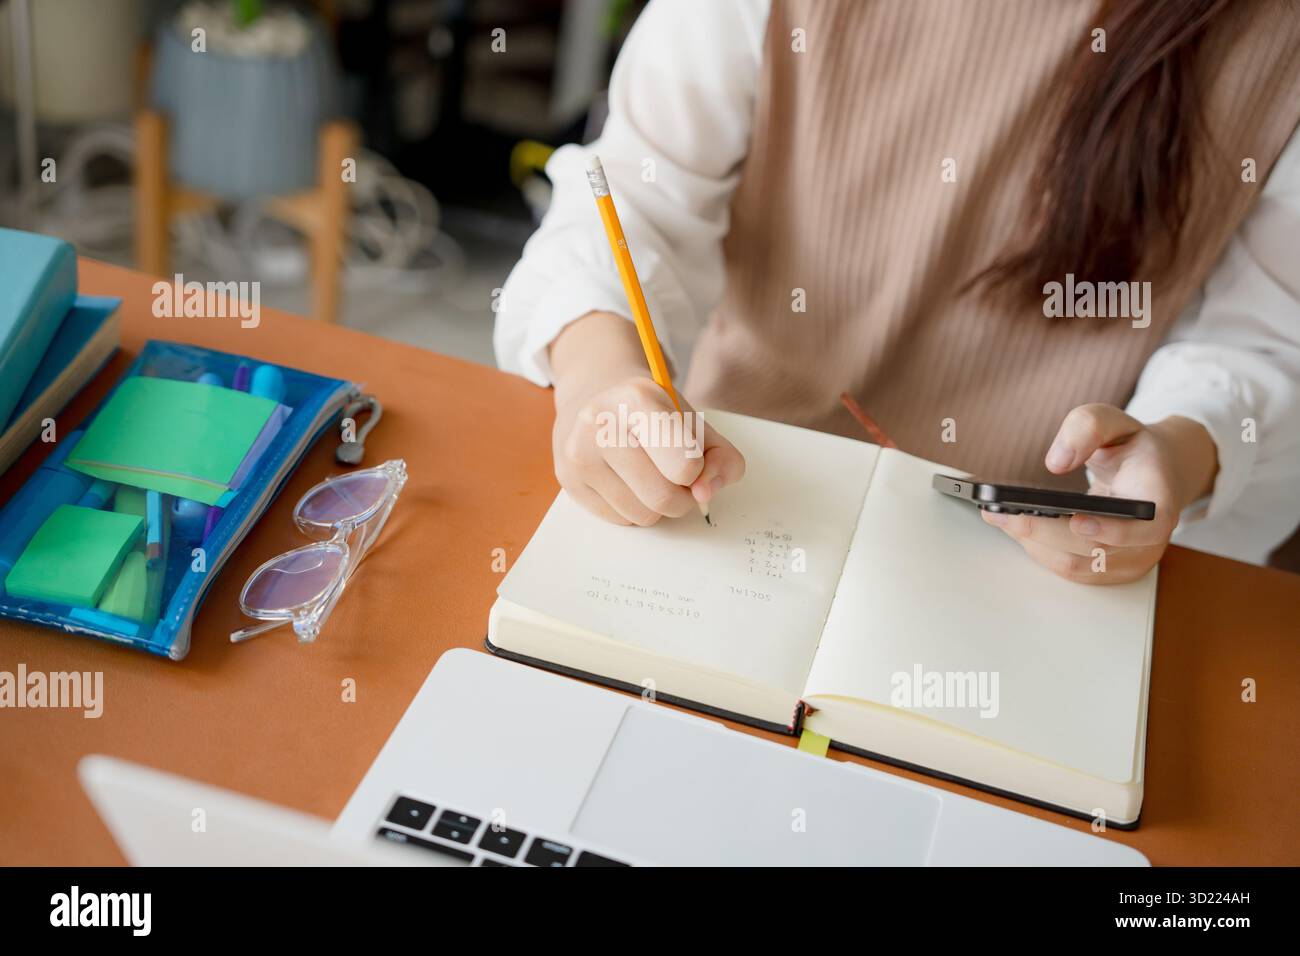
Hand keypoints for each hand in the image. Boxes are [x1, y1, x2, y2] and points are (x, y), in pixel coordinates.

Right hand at [549, 312, 744, 525]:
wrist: (596, 397)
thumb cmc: (653, 415)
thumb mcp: (695, 422)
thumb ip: (721, 458)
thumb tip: (706, 495)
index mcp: (638, 399)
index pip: (685, 465)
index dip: (698, 470)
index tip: (691, 458)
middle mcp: (601, 423)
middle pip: (664, 498)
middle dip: (682, 497)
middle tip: (677, 476)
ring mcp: (579, 454)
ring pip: (643, 515)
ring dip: (657, 505)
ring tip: (649, 474)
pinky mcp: (569, 481)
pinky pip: (621, 520)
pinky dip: (634, 508)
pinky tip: (626, 480)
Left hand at [982, 404, 1217, 584]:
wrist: (1151, 473)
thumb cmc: (1131, 448)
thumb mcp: (1113, 421)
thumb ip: (1086, 427)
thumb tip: (1056, 462)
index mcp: (1158, 500)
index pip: (1147, 527)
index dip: (1114, 530)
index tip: (1077, 521)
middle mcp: (1148, 539)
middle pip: (1095, 550)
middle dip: (1044, 531)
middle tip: (1003, 513)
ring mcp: (1129, 560)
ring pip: (1076, 563)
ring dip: (1033, 543)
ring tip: (998, 517)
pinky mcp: (1108, 570)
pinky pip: (1069, 569)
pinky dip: (1039, 550)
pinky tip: (1015, 528)